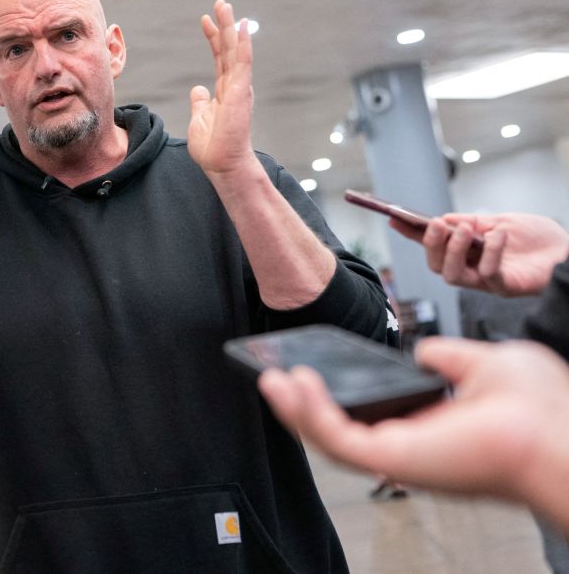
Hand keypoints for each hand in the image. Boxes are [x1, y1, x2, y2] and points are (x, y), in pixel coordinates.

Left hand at [190, 0, 256, 179]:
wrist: (221, 164)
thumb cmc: (212, 147)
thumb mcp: (199, 119)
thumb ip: (200, 102)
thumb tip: (198, 89)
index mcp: (225, 91)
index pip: (219, 58)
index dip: (213, 38)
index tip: (205, 20)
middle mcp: (235, 86)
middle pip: (229, 49)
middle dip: (224, 25)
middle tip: (220, 3)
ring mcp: (239, 88)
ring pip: (236, 51)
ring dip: (231, 27)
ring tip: (225, 6)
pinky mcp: (241, 92)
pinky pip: (243, 63)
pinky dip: (243, 44)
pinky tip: (242, 27)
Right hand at [258, 337, 568, 502]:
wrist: (556, 433)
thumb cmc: (539, 407)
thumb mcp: (482, 363)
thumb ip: (444, 357)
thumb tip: (421, 352)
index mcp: (431, 427)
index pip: (370, 414)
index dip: (337, 391)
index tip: (311, 367)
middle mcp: (411, 446)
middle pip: (340, 429)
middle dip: (303, 404)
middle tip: (277, 377)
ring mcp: (399, 456)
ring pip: (329, 438)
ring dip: (295, 409)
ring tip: (270, 379)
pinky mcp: (391, 459)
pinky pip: (335, 439)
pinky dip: (307, 413)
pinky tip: (291, 386)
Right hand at [391, 213, 568, 295]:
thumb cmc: (539, 239)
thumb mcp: (500, 221)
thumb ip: (473, 222)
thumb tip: (445, 220)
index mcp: (468, 253)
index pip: (434, 245)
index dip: (413, 235)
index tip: (394, 219)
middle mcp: (473, 270)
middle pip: (437, 266)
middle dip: (432, 244)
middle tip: (438, 224)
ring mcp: (487, 282)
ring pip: (453, 276)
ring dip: (454, 251)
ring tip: (466, 230)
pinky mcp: (505, 287)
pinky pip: (488, 274)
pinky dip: (491, 253)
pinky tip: (499, 235)